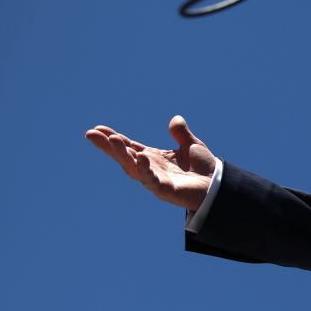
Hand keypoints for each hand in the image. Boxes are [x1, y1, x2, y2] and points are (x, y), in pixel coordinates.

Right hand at [86, 115, 216, 210]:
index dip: (114, 138)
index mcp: (153, 158)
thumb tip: (175, 119)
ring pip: (133, 168)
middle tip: (91, 134)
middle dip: (108, 146)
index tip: (98, 128)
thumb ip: (181, 134)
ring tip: (112, 140)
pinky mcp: (165, 191)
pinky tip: (140, 156)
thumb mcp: (192, 145)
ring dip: (122, 155)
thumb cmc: (204, 169)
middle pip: (125, 156)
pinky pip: (151, 180)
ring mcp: (156, 180)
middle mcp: (150, 169)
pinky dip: (144, 169)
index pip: (129, 147)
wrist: (219, 187)